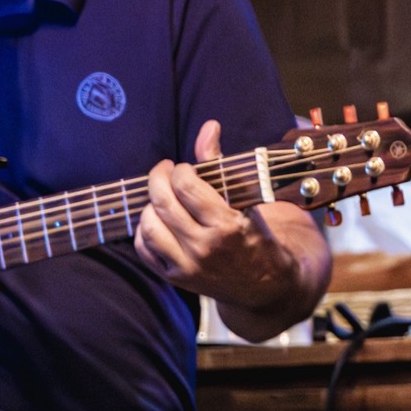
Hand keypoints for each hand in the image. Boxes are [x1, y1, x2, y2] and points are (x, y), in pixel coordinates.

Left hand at [133, 120, 293, 309]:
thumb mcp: (247, 199)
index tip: (185, 168)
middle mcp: (204, 248)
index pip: (186, 186)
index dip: (180, 170)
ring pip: (149, 227)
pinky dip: (144, 230)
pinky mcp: (176, 278)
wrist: (266, 284)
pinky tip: (157, 219)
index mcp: (226, 225)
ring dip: (151, 205)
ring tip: (162, 198)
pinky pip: (144, 250)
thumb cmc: (257, 236)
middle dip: (158, 178)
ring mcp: (188, 266)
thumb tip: (208, 127)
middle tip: (165, 171)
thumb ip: (220, 163)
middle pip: (163, 203)